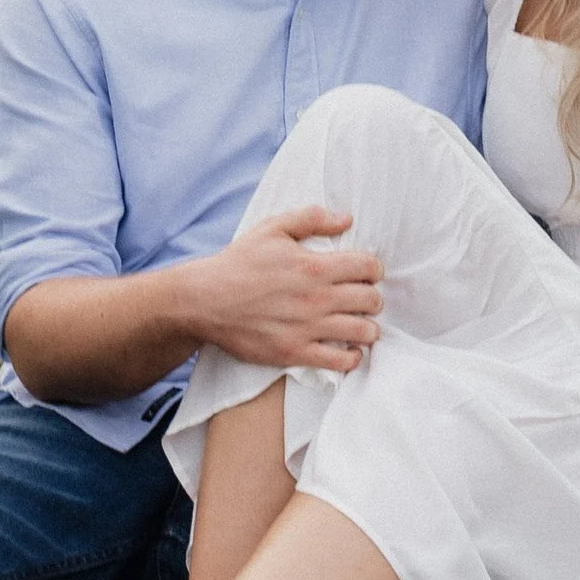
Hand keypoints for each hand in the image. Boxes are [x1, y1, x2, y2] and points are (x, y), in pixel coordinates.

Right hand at [188, 204, 384, 373]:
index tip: (367, 273)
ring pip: (362, 331)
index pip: (367, 267)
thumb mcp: (272, 228)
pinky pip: (339, 361)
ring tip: (362, 324)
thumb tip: (346, 219)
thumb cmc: (239, 262)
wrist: (205, 300)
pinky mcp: (294, 353)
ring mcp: (306, 328)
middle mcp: (315, 298)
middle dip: (373, 298)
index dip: (374, 269)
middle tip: (364, 298)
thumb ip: (311, 218)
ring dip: (369, 327)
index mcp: (313, 266)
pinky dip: (352, 356)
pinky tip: (349, 349)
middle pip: (370, 300)